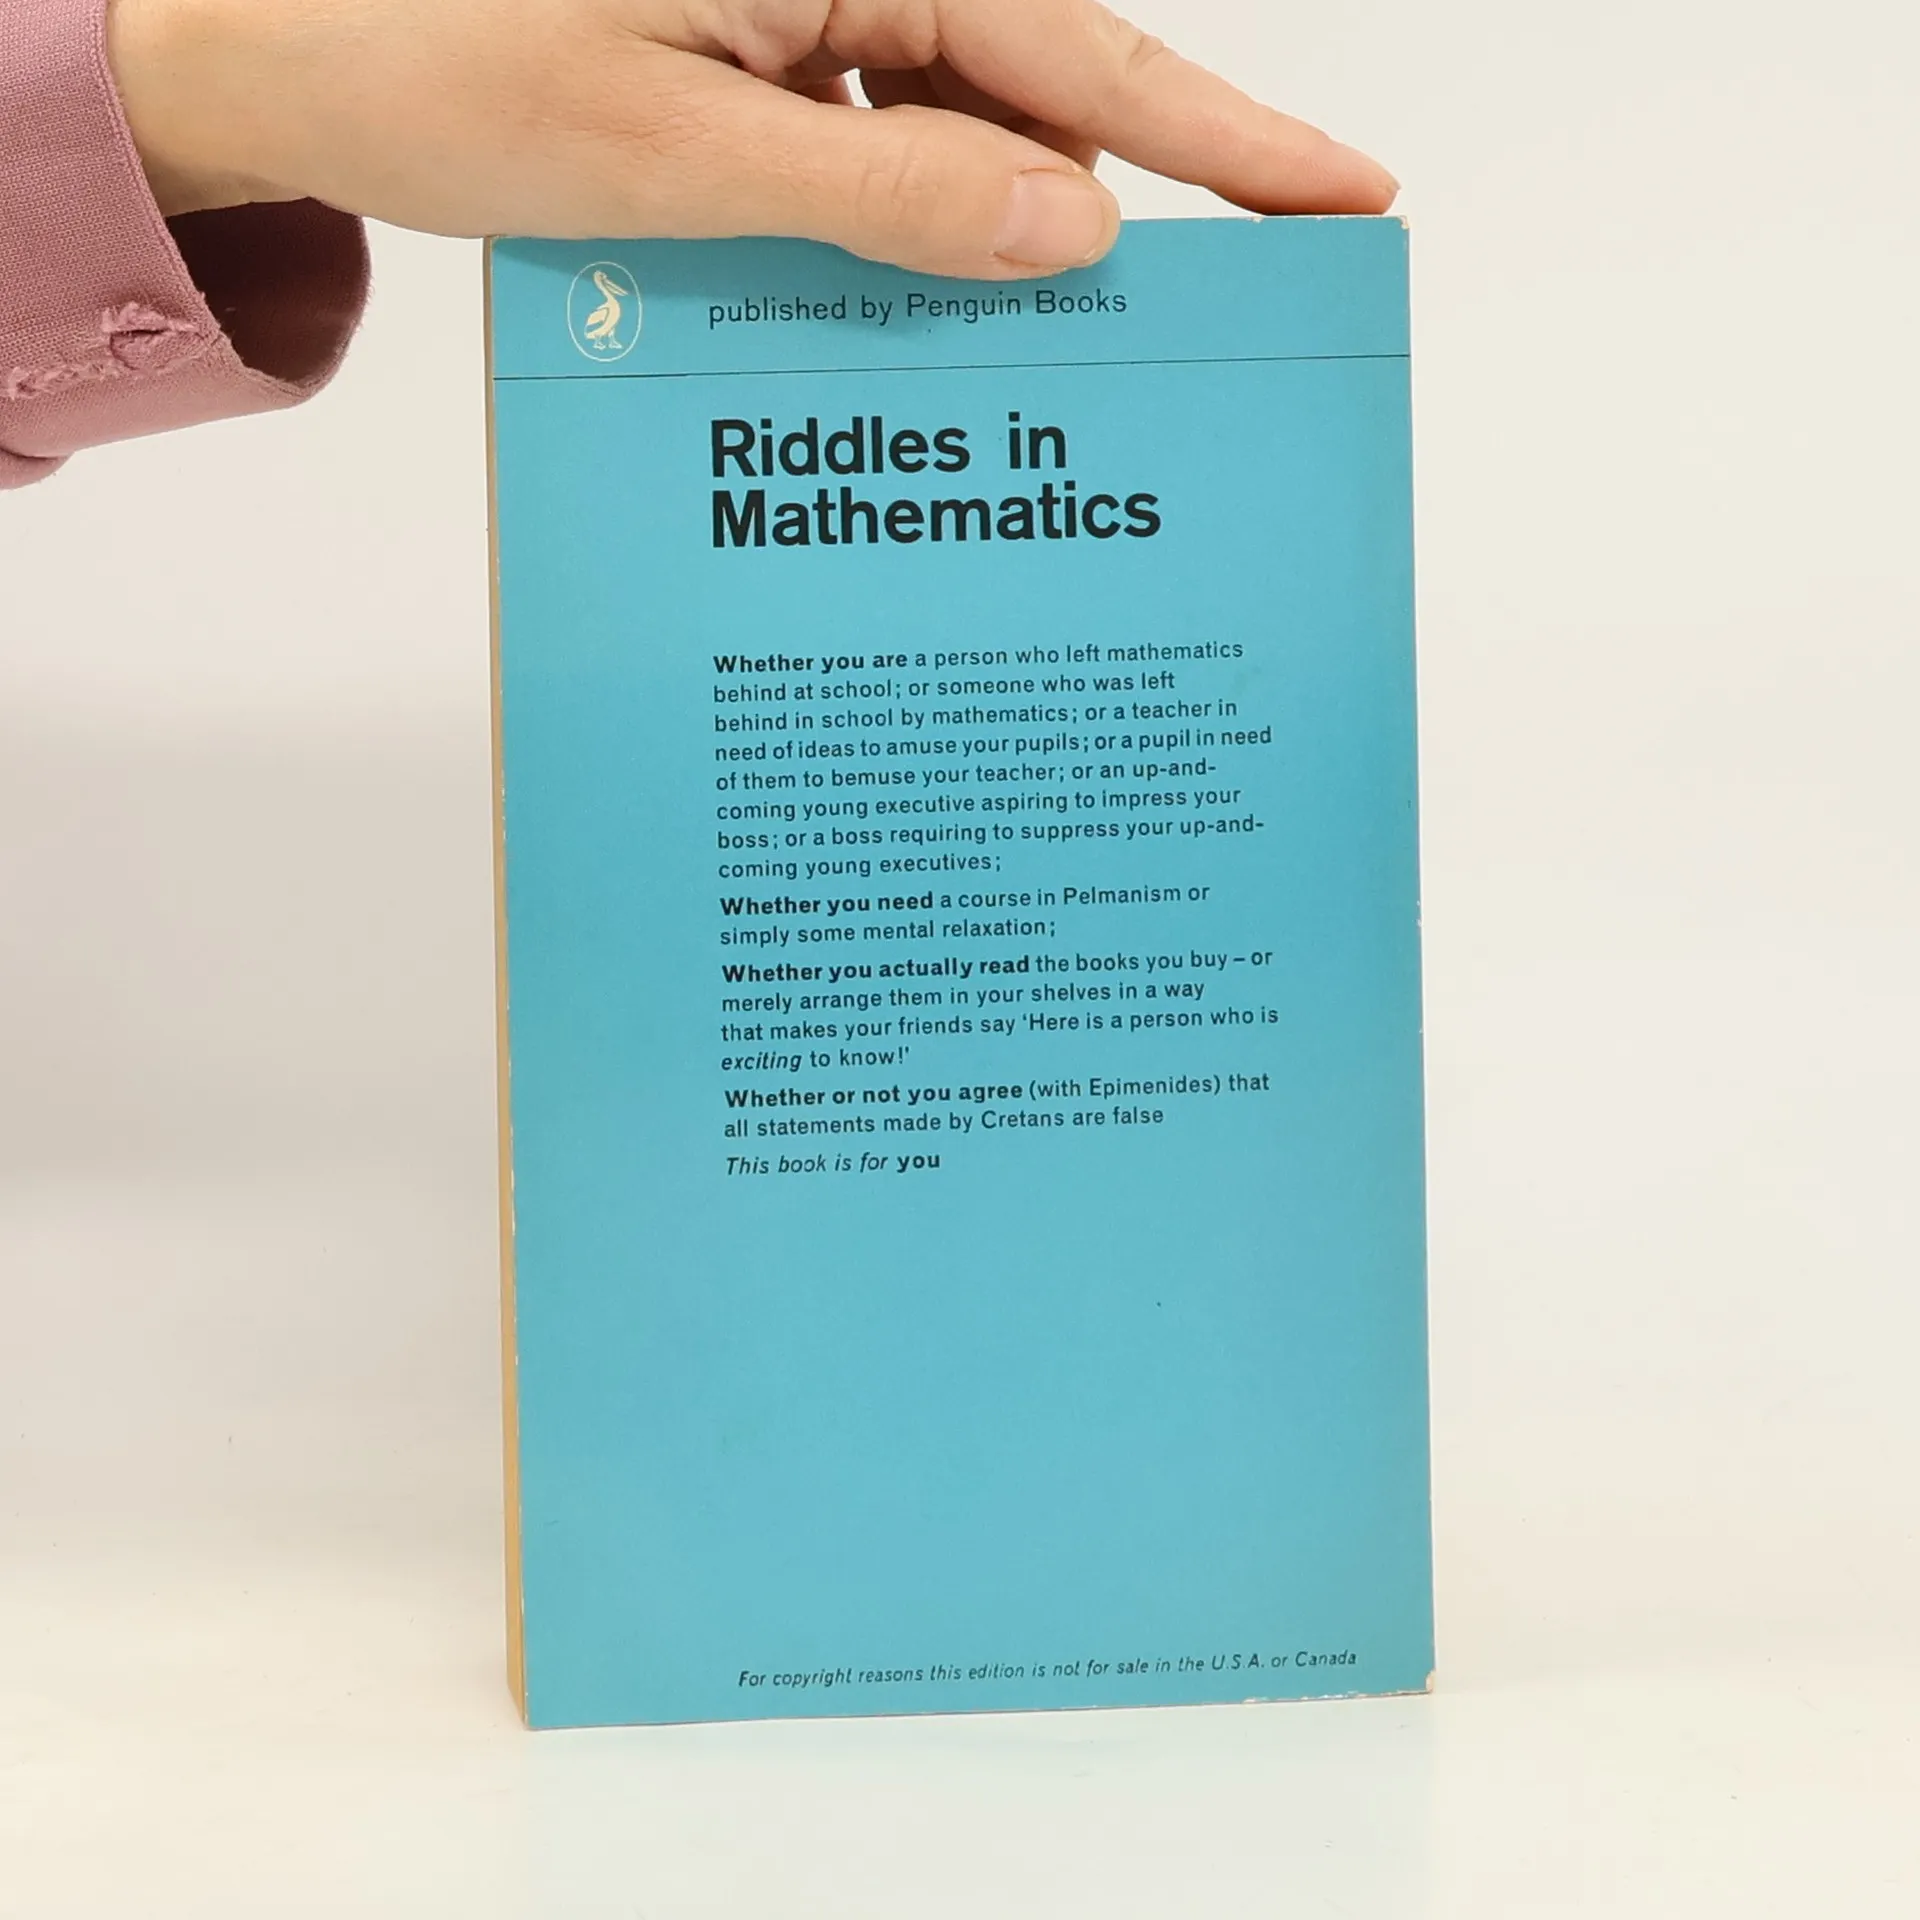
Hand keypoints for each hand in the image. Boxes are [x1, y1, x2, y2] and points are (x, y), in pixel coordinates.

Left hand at [108, 0, 1396, 278]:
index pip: (1078, 51)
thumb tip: (1073, 231)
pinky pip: (877, 146)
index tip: (1344, 197)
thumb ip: (889, 192)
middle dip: (1145, 199)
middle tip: (1251, 303)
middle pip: (1042, 84)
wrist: (288, 56)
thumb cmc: (439, 69)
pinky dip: (913, 232)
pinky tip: (934, 315)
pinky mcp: (759, 58)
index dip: (1222, 138)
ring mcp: (800, 8)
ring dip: (1015, 236)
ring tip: (1091, 353)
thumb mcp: (678, 156)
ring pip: (962, 128)